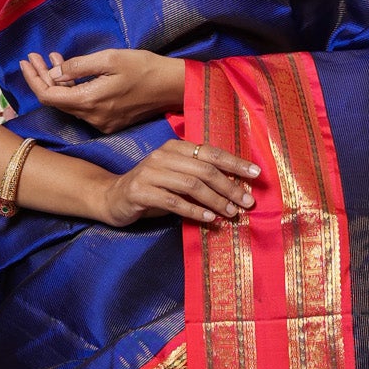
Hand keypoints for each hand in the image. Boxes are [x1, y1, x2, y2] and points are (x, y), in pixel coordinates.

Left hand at [19, 46, 185, 132]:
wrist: (173, 87)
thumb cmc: (144, 68)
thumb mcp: (109, 59)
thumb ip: (78, 67)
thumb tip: (54, 73)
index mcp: (90, 102)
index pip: (49, 96)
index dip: (33, 78)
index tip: (26, 60)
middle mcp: (93, 118)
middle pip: (56, 101)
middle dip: (42, 77)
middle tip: (35, 56)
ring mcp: (102, 122)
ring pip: (70, 103)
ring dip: (58, 82)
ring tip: (52, 58)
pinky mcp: (110, 121)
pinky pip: (84, 106)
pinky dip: (73, 89)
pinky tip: (71, 73)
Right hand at [97, 137, 260, 228]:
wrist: (112, 198)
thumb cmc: (151, 189)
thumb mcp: (176, 178)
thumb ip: (199, 178)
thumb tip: (236, 188)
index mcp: (174, 148)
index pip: (210, 152)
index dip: (235, 162)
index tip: (256, 174)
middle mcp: (163, 156)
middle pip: (204, 169)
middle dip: (230, 186)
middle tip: (247, 202)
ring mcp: (150, 172)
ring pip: (191, 185)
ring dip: (215, 200)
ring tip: (231, 213)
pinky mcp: (140, 191)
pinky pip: (174, 202)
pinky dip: (195, 211)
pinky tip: (209, 220)